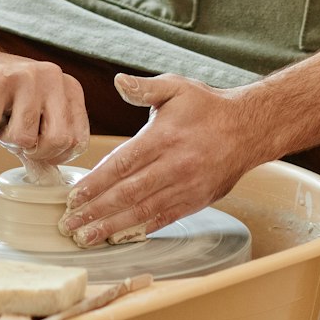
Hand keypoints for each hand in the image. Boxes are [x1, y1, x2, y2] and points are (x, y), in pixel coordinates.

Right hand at [0, 44, 88, 164]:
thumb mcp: (29, 119)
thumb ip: (42, 146)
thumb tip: (48, 179)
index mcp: (68, 88)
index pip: (78, 140)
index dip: (55, 157)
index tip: (36, 150)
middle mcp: (53, 77)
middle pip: (58, 140)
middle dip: (33, 152)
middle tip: (16, 139)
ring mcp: (25, 75)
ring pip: (23, 137)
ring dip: (3, 138)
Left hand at [59, 74, 270, 247]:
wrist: (250, 128)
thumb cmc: (208, 107)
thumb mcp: (177, 87)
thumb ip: (145, 88)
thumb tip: (118, 81)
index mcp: (163, 138)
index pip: (121, 165)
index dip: (95, 184)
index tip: (73, 197)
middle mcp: (174, 166)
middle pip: (127, 194)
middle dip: (95, 211)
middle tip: (69, 225)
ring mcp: (186, 187)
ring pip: (143, 211)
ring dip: (113, 226)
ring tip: (88, 237)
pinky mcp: (196, 201)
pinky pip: (164, 219)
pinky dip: (141, 230)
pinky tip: (120, 238)